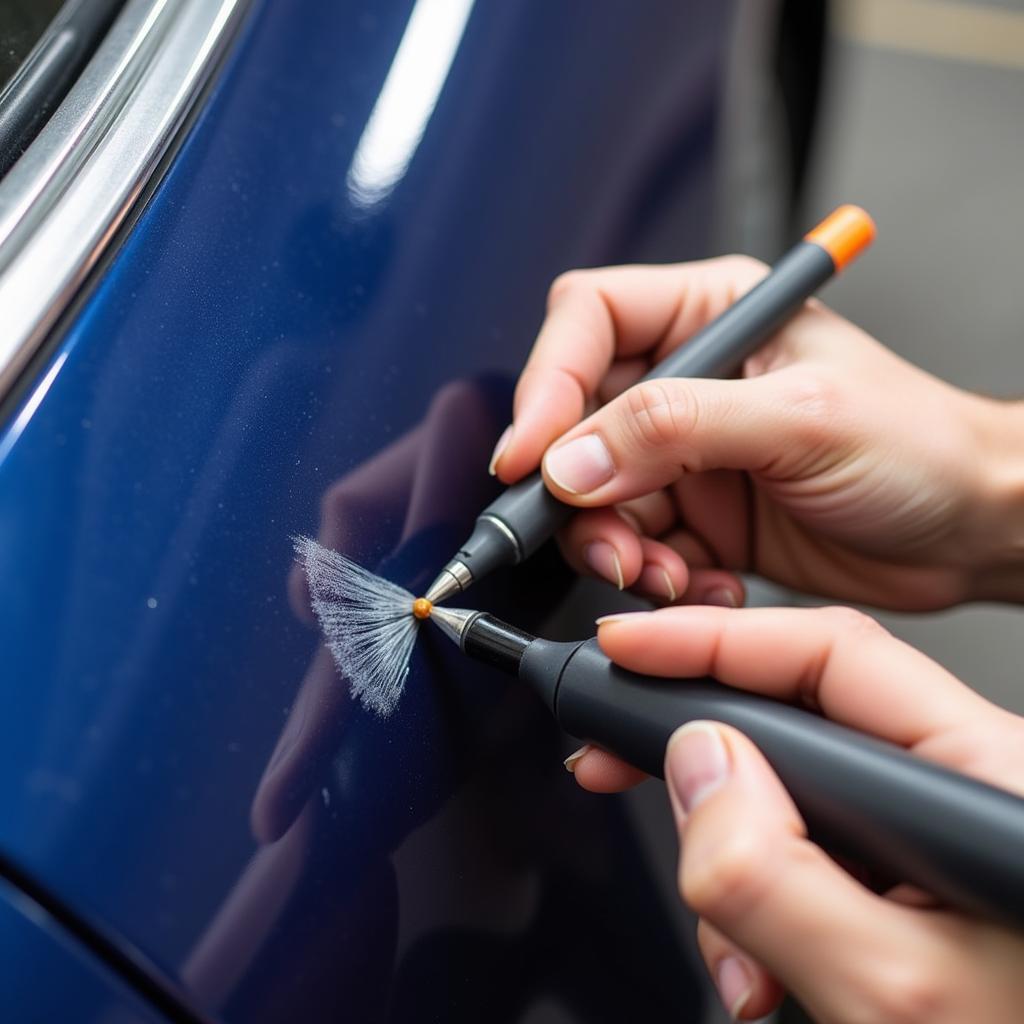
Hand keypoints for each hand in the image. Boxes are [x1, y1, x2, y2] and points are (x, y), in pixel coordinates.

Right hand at [492, 259, 1023, 608]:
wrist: (970, 531)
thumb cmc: (920, 445)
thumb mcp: (799, 418)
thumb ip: (675, 429)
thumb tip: (572, 460)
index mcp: (713, 316)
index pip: (588, 322)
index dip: (547, 384)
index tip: (531, 455)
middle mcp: (689, 382)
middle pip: (578, 423)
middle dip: (580, 494)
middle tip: (609, 543)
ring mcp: (688, 456)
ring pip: (598, 499)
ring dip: (616, 548)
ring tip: (663, 576)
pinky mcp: (696, 517)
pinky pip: (637, 550)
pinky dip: (656, 580)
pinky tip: (705, 586)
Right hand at [579, 605, 1023, 1021]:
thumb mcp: (888, 991)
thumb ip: (775, 877)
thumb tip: (695, 763)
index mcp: (990, 773)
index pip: (830, 653)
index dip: (712, 641)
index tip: (625, 650)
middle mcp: (957, 782)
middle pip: (794, 712)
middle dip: (693, 751)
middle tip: (611, 762)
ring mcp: (923, 830)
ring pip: (781, 787)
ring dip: (726, 860)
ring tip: (735, 950)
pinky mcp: (899, 871)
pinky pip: (795, 845)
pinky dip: (753, 898)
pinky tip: (762, 963)